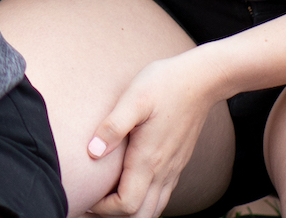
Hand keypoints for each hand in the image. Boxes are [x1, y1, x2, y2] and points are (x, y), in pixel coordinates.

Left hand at [84, 48, 224, 217]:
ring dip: (130, 213)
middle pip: (141, 215)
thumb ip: (113, 126)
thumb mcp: (133, 99)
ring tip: (105, 202)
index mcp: (149, 159)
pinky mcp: (177, 164)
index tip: (84, 198)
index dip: (103, 209)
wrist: (200, 81)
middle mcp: (163, 171)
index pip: (127, 205)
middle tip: (90, 205)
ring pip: (154, 209)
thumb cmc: (163, 85)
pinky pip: (162, 196)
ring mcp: (172, 169)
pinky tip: (129, 190)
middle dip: (114, 216)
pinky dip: (145, 204)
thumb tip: (92, 152)